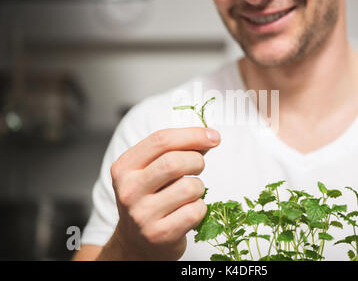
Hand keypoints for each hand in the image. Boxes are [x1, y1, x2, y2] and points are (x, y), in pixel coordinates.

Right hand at [101, 127, 220, 259]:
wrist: (136, 243)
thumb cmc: (149, 199)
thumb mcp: (152, 171)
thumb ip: (176, 151)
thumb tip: (209, 136)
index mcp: (124, 167)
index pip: (161, 140)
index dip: (192, 135)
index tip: (213, 135)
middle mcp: (129, 190)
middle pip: (174, 162)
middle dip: (196, 160)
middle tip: (199, 166)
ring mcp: (142, 215)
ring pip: (189, 187)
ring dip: (199, 187)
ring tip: (190, 193)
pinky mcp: (160, 234)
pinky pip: (195, 211)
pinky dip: (200, 208)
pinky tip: (189, 211)